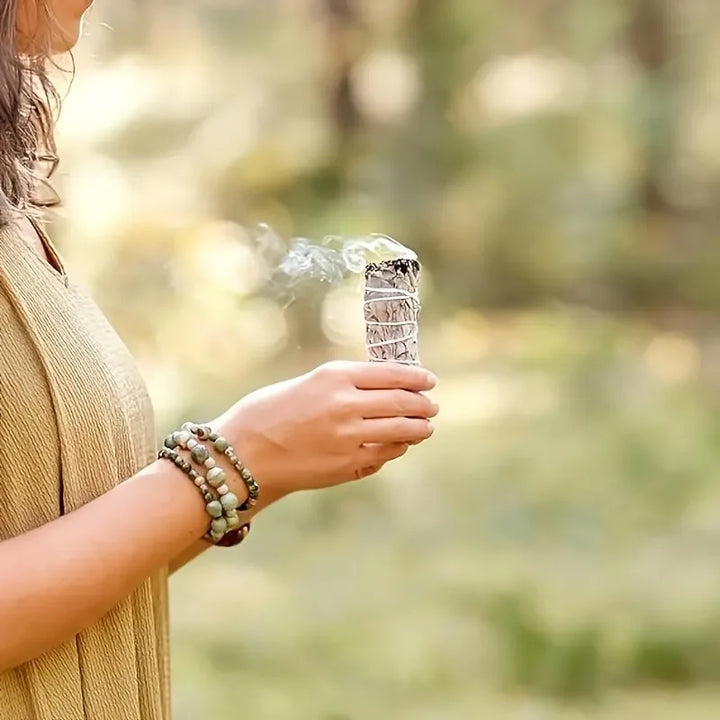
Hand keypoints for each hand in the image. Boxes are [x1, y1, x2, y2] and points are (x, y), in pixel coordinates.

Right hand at [213, 361, 437, 497]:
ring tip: (425, 427)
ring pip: (401, 431)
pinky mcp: (346, 466)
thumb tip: (386, 389)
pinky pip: (385, 454)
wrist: (242, 454)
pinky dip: (397, 448)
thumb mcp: (308, 383)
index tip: (429, 380)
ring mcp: (348, 438)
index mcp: (334, 377)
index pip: (392, 374)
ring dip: (419, 429)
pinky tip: (399, 445)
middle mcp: (345, 405)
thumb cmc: (269, 413)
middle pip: (403, 403)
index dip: (417, 377)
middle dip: (423, 405)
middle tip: (432, 406)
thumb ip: (346, 385)